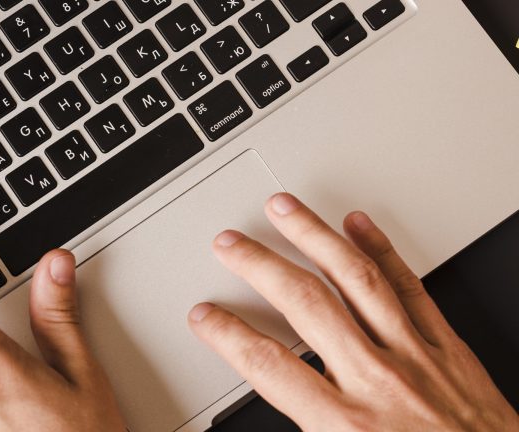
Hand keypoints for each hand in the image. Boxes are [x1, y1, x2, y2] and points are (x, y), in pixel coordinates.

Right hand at [189, 193, 518, 430]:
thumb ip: (307, 429)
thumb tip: (275, 404)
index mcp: (346, 426)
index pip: (268, 365)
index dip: (227, 335)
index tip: (206, 315)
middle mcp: (377, 381)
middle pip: (304, 305)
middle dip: (259, 266)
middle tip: (231, 244)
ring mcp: (415, 357)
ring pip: (355, 280)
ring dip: (314, 237)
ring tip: (286, 210)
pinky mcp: (448, 348)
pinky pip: (411, 288)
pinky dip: (382, 251)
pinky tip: (360, 225)